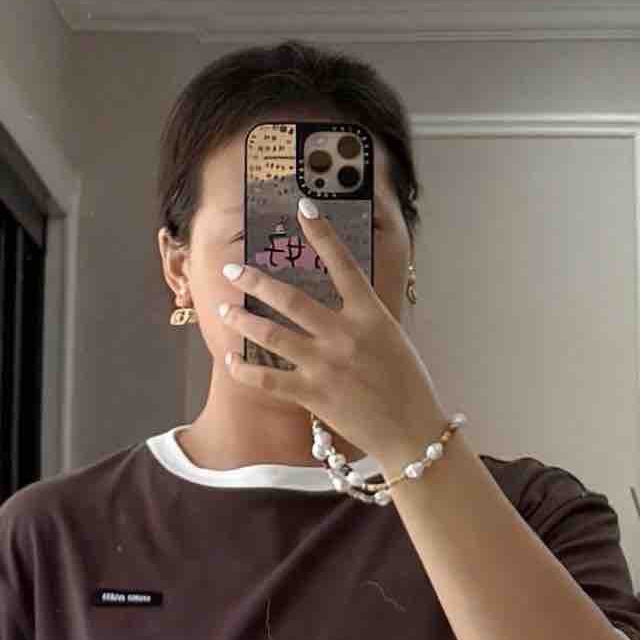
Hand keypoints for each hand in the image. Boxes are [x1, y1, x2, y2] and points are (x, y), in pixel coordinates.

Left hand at [220, 210, 446, 470]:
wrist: (412, 432)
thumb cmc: (407, 385)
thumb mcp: (391, 339)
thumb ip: (362, 319)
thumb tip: (336, 304)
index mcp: (370, 315)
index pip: (342, 263)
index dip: (322, 233)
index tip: (303, 208)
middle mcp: (344, 334)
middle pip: (290, 298)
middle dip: (256, 281)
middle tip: (234, 270)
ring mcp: (325, 365)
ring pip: (271, 334)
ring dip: (242, 320)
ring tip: (227, 308)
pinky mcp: (312, 394)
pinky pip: (266, 379)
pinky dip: (243, 369)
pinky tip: (230, 358)